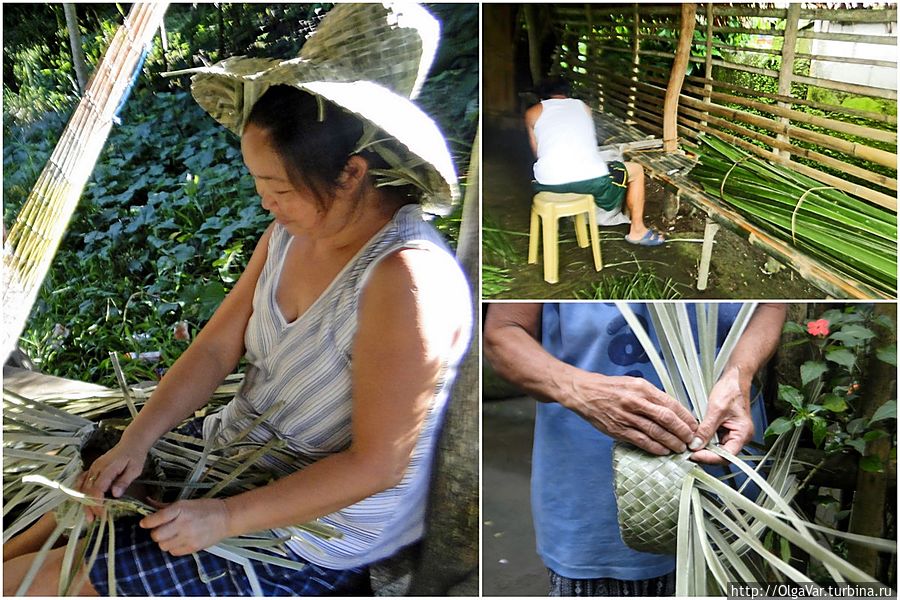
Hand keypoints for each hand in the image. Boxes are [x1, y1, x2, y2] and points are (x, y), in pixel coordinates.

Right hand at [79, 441, 148, 521]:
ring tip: (88, 516)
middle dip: (90, 506)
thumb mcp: (135, 469)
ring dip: (83, 502)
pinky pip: (81, 481)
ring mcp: (92, 468)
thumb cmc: (135, 456)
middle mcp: (97, 468)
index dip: (98, 502)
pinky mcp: (92, 469)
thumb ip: (124, 481)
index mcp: (108, 468)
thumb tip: (115, 494)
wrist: (131, 443)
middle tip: (94, 520)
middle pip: (88, 490)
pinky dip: (80, 493)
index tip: (102, 514)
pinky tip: (82, 503)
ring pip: (82, 487)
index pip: (98, 488)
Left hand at [140, 498, 229, 554]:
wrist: (226, 518)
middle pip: (156, 535)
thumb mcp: (186, 502)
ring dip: (164, 541)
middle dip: (156, 532)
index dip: (147, 522)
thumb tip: (148, 503)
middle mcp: (183, 523)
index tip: (144, 522)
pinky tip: (180, 540)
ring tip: (172, 535)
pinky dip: (173, 547)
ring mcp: (188, 537)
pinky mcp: (193, 547)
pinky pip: (173, 552)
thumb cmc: (206, 507)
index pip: (156, 518)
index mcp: (181, 509)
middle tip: (162, 529)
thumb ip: (166, 506)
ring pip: (163, 546)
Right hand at [568, 373, 696, 453]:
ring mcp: (627, 417)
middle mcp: (636, 402)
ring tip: (680, 448)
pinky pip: (641, 441)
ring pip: (656, 432)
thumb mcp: (633, 383)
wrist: (585, 393)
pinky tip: (663, 451)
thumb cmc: (610, 388)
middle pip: (667, 419)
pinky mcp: (618, 430)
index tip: (695, 425)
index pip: (671, 404)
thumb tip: (673, 410)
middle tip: (691, 440)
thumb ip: (652, 395)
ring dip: (672, 442)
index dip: (686, 417)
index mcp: (642, 388)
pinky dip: (655, 448)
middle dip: (683, 432)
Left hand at [690, 366, 753, 463]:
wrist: (734, 379)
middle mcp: (739, 437)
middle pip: (721, 455)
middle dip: (704, 454)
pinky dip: (704, 441)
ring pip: (716, 449)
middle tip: (688, 452)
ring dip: (703, 448)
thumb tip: (695, 445)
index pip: (726, 455)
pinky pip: (714, 440)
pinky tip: (695, 439)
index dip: (709, 458)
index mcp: (743, 434)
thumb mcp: (716, 410)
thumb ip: (706, 429)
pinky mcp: (725, 430)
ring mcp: (732, 434)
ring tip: (689, 446)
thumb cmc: (731, 390)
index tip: (694, 455)